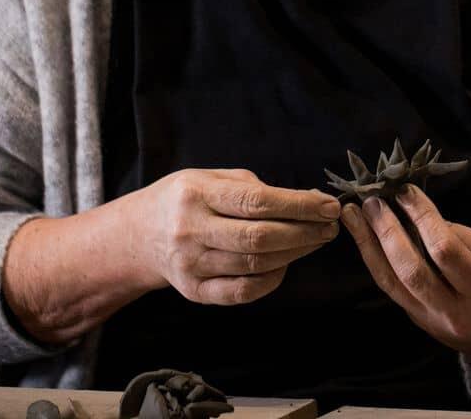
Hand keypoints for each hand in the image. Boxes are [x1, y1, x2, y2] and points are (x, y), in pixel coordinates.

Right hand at [125, 168, 342, 305]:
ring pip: (255, 266)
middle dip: (304, 232)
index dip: (299, 206)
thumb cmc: (187, 199)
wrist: (140, 234)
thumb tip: (309, 202)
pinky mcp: (194, 291)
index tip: (329, 206)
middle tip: (330, 227)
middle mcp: (191, 230)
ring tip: (316, 240)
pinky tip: (286, 264)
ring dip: (295, 254)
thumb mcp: (212, 179)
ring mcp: (191, 265)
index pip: (257, 202)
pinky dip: (272, 280)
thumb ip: (256, 189)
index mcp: (197, 194)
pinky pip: (242, 292)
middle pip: (259, 238)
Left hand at [342, 184, 470, 363]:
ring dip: (368, 247)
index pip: (444, 250)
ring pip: (391, 284)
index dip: (422, 217)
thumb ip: (460, 236)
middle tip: (372, 202)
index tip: (406, 191)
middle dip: (386, 232)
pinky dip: (377, 262)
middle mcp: (453, 311)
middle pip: (410, 270)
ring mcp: (432, 322)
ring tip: (353, 217)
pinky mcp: (419, 323)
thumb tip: (418, 216)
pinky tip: (366, 239)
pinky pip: (393, 291)